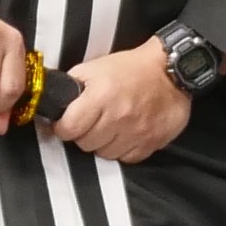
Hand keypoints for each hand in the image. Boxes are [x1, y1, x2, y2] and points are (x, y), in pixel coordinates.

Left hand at [44, 41, 192, 165]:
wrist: (171, 71)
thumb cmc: (132, 68)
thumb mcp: (95, 67)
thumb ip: (72, 86)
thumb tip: (55, 104)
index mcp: (101, 96)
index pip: (68, 128)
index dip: (63, 127)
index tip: (66, 123)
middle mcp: (118, 117)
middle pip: (85, 144)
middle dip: (83, 134)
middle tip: (92, 121)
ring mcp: (136, 132)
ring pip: (104, 154)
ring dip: (103, 143)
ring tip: (110, 126)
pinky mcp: (150, 143)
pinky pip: (126, 159)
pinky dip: (122, 149)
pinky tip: (125, 133)